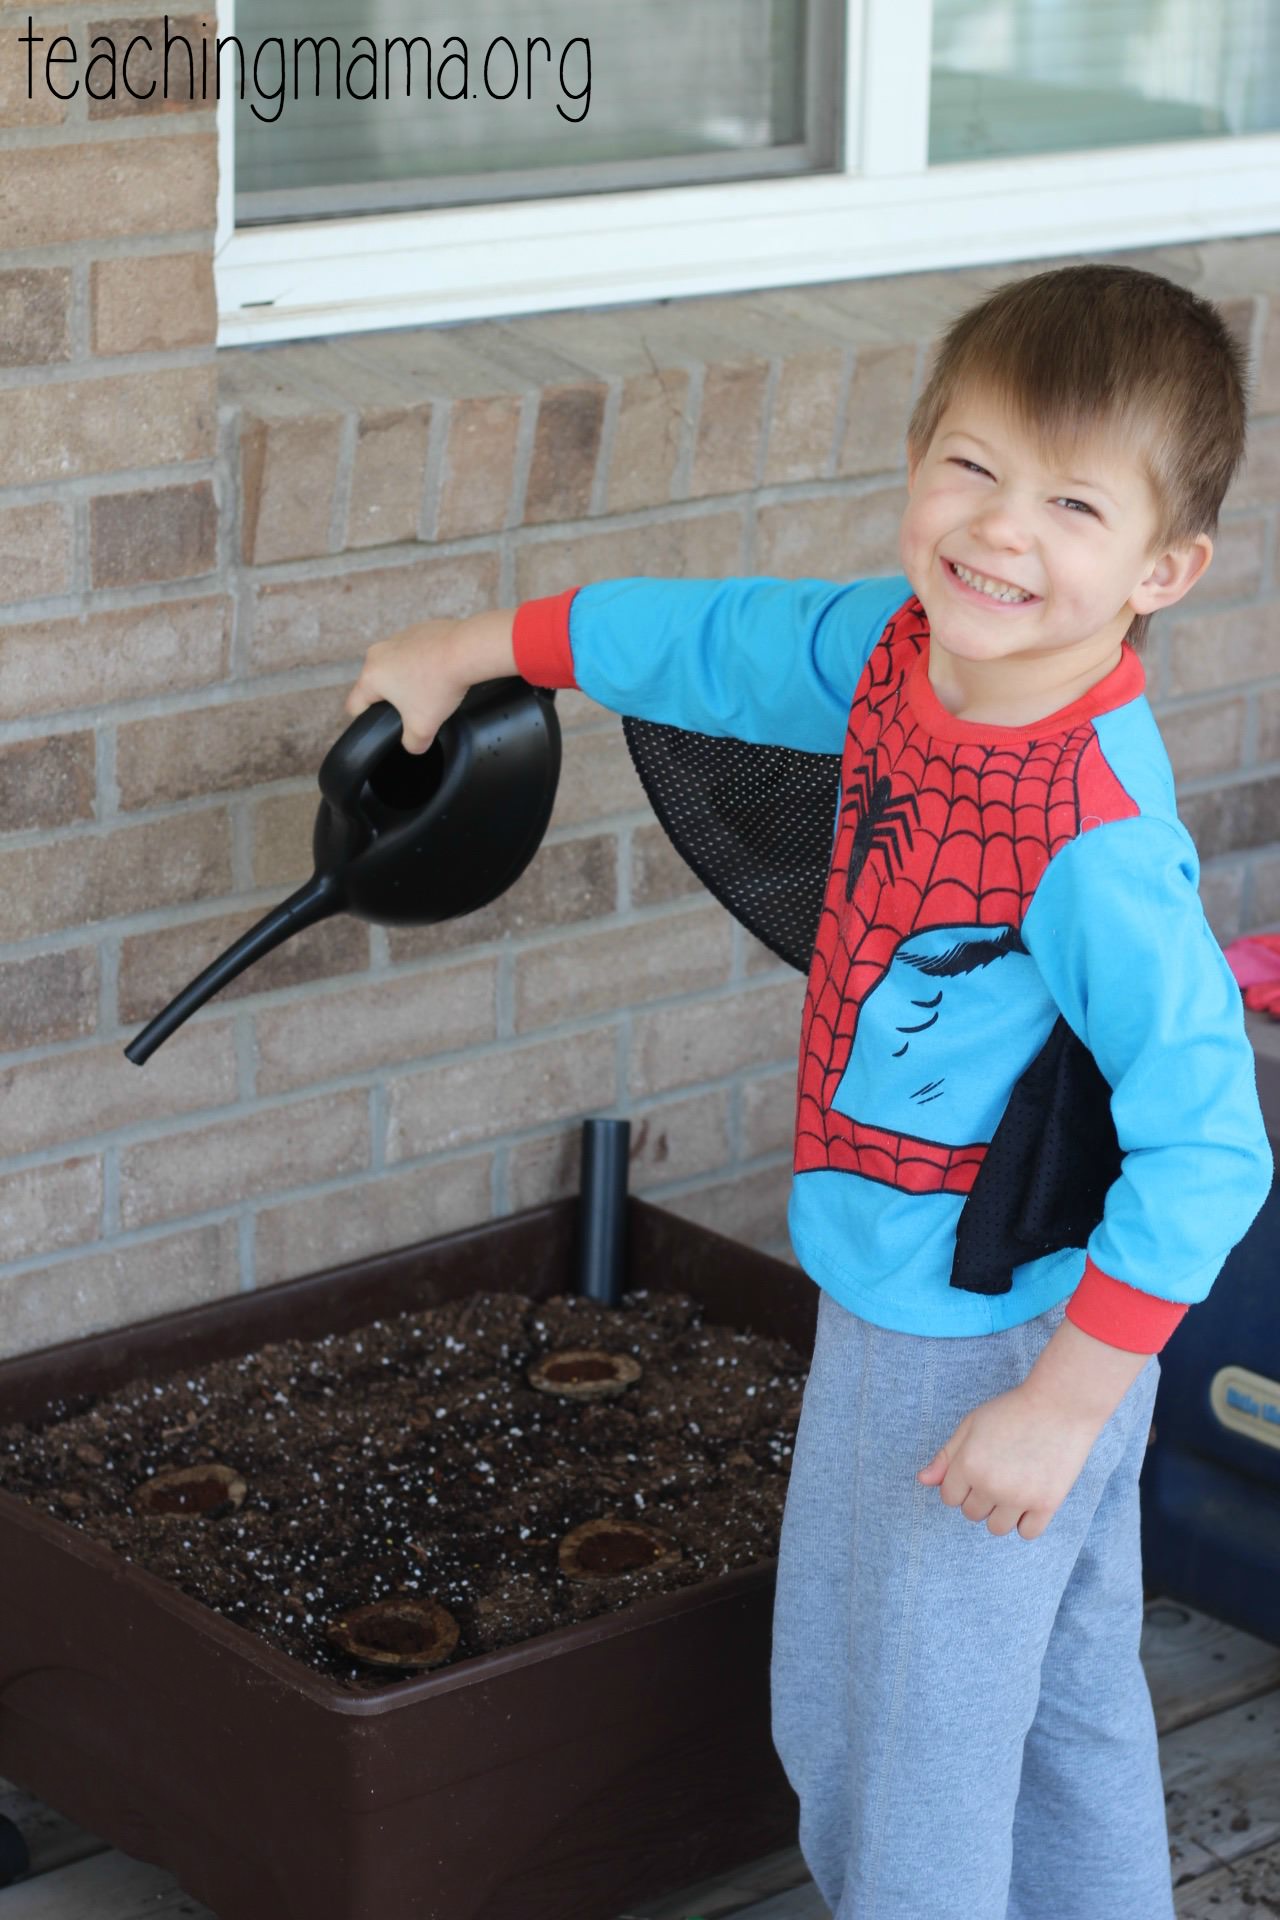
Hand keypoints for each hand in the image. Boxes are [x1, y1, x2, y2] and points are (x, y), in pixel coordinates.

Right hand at [343, 619, 467, 754]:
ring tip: (431, 688)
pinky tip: (439, 671)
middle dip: (393, 699)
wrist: (466, 651)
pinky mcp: (416, 630)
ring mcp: (397, 638)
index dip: (366, 720)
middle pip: (376, 685)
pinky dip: (423, 662)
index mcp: (370, 676)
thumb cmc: (439, 685)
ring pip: (395, 667)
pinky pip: (413, 653)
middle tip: (414, 708)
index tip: (382, 724)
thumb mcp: (423, 728)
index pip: (354, 705)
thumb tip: (413, 745)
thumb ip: (412, 744)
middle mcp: (378, 653)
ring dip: (408, 678)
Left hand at [916, 1384, 1102, 1539]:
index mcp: (968, 1464)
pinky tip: (1030, 1499)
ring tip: (1013, 1487)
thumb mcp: (972, 1424)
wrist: (1059, 1404)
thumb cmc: (1012, 1411)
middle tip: (999, 1471)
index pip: (949, 1497)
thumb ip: (946, 1456)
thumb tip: (922, 1481)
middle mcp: (991, 1485)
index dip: (960, 1484)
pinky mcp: (1047, 1504)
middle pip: (971, 1513)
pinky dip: (1025, 1522)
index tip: (977, 1468)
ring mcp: (1020, 1497)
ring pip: (996, 1528)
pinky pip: (1027, 1533)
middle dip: (979, 1497)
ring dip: (1000, 1513)